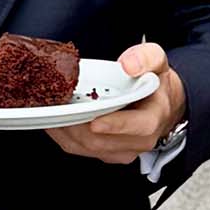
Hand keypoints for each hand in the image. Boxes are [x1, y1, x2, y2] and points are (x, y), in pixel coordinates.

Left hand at [46, 42, 186, 164]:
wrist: (160, 102)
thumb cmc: (153, 81)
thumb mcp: (156, 60)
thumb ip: (146, 57)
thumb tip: (128, 65)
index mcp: (154, 116)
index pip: (139, 126)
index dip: (116, 125)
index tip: (95, 121)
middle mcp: (139, 139)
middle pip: (103, 140)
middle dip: (76, 124)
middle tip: (56, 106)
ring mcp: (122, 149)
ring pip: (86, 147)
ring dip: (65, 129)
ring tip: (50, 109)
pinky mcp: (106, 153)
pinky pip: (78, 148)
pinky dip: (61, 134)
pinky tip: (51, 118)